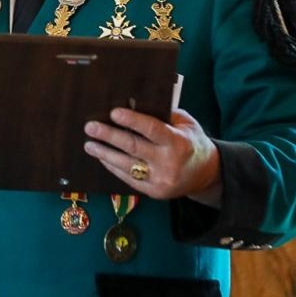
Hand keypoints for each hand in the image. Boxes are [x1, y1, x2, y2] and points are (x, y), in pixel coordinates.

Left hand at [83, 107, 220, 201]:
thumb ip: (163, 115)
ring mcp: (160, 180)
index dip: (132, 120)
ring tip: (89, 144)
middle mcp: (169, 163)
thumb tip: (134, 104)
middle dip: (109, 136)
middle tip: (91, 127)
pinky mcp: (153, 192)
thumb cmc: (191, 142)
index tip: (113, 113)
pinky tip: (102, 157)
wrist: (206, 174)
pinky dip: (113, 167)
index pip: (152, 130)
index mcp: (178, 142)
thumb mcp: (185, 124)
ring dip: (105, 154)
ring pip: (126, 166)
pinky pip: (128, 179)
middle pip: (133, 147)